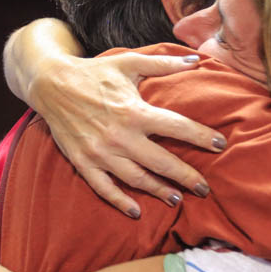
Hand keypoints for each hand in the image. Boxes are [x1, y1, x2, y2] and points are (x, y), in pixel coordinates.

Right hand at [26, 51, 226, 217]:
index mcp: (134, 111)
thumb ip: (163, 64)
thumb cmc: (93, 72)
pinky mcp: (84, 162)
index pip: (177, 127)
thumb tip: (195, 61)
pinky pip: (104, 188)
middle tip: (205, 188)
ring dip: (159, 191)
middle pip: (162, 162)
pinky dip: (120, 202)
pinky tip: (137, 210)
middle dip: (186, 176)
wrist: (50, 84)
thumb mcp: (128, 62)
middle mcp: (120, 136)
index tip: (220, 144)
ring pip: (136, 179)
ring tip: (178, 199)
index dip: (201, 136)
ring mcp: (100, 152)